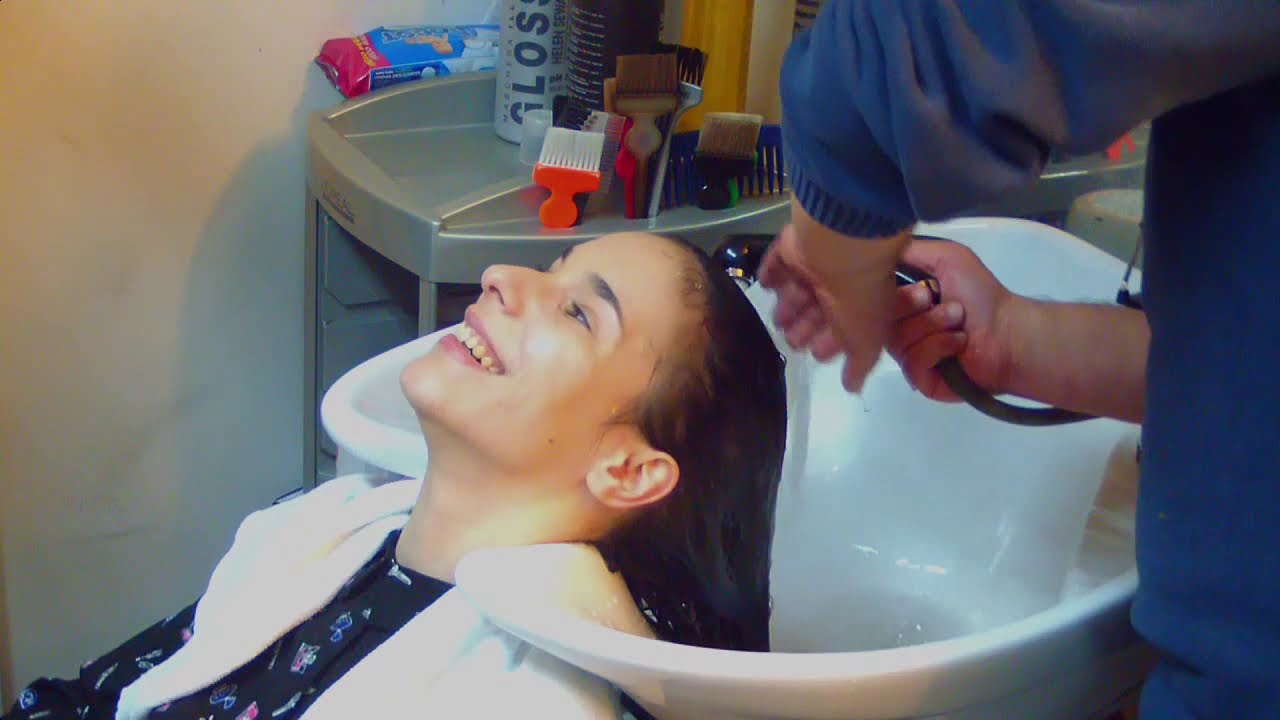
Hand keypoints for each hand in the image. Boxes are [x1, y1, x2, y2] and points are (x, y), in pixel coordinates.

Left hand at [758, 199, 908, 391]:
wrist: (843, 247)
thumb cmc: (859, 296)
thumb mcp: (868, 339)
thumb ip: (859, 364)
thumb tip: (851, 387)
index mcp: (861, 303)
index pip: (844, 327)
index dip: (831, 344)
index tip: (817, 355)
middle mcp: (838, 284)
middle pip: (817, 310)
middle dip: (805, 328)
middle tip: (792, 341)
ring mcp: (815, 263)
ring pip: (797, 290)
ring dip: (788, 306)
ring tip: (778, 320)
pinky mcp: (793, 246)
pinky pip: (777, 263)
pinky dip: (772, 274)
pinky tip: (766, 285)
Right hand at [888, 238, 1017, 401]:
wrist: (1009, 331)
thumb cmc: (980, 294)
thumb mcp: (947, 257)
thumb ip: (910, 250)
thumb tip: (875, 251)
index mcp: (903, 301)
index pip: (874, 299)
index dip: (893, 294)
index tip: (924, 290)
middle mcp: (900, 327)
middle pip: (881, 321)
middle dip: (918, 309)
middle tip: (947, 305)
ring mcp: (908, 354)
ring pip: (897, 342)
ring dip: (934, 327)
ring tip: (959, 324)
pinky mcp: (919, 379)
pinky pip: (911, 363)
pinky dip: (938, 348)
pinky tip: (958, 344)